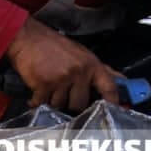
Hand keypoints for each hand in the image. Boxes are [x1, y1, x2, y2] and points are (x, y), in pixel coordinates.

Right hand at [4, 17, 119, 110]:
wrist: (29, 38)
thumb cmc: (56, 46)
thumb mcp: (84, 54)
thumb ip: (102, 69)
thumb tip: (121, 79)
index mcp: (92, 65)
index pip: (109, 87)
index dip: (113, 102)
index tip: (112, 112)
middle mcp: (79, 72)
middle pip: (80, 104)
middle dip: (71, 104)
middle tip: (63, 95)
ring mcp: (62, 78)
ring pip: (60, 105)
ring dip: (53, 101)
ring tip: (49, 88)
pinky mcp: (44, 84)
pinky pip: (43, 103)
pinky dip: (37, 102)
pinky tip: (37, 94)